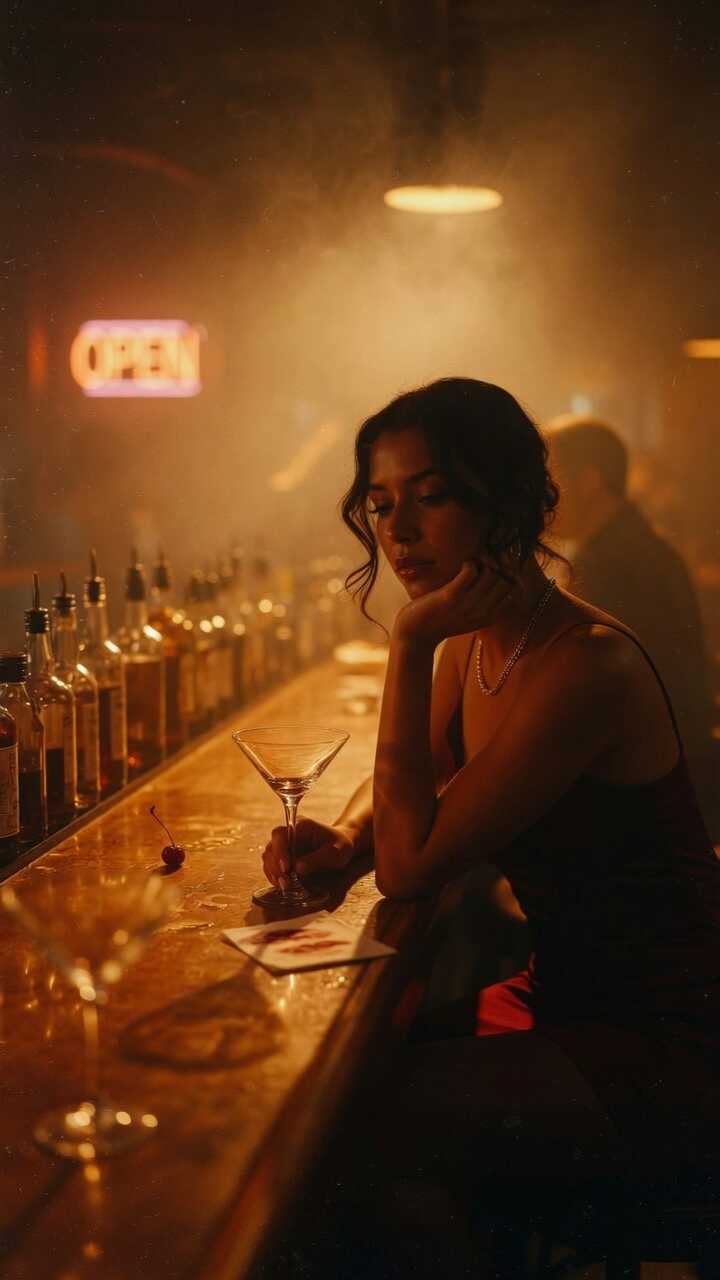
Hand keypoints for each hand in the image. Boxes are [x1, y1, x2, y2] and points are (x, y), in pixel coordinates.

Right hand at [262, 818, 356, 889]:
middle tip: (285, 882)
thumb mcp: (335, 853)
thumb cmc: (340, 846)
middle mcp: (289, 833)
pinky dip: (274, 875)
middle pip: (271, 846)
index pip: (281, 834)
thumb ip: (317, 859)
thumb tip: (298, 868)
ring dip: (273, 872)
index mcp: (301, 825)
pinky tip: (281, 884)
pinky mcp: (284, 856)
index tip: (286, 868)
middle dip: (275, 866)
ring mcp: (285, 844)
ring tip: (284, 885)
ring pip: (269, 856)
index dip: (279, 851)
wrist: (341, 846)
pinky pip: (272, 865)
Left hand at [394, 560, 513, 647]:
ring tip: (475, 559)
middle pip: (506, 579)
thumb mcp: (467, 616)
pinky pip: (471, 571)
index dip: (511, 572)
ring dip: (485, 560)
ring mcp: (468, 605)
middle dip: (500, 563)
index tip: (500, 563)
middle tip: (487, 556)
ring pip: (491, 573)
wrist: (415, 635)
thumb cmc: (440, 620)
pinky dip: (469, 563)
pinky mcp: (451, 597)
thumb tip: (492, 576)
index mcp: (489, 617)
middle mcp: (482, 612)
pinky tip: (463, 565)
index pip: (514, 589)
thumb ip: (482, 602)